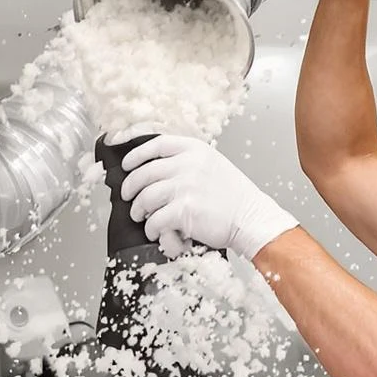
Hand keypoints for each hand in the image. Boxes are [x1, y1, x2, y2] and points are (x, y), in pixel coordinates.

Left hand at [121, 134, 299, 260]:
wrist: (250, 218)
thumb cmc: (234, 197)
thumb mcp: (212, 164)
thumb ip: (187, 161)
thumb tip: (156, 170)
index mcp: (194, 149)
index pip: (155, 144)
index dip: (135, 155)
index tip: (126, 164)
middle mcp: (188, 164)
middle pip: (144, 172)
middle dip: (130, 187)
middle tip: (128, 196)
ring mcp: (185, 186)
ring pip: (145, 197)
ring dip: (138, 210)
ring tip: (141, 216)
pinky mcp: (183, 210)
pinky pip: (154, 220)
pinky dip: (151, 228)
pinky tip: (155, 232)